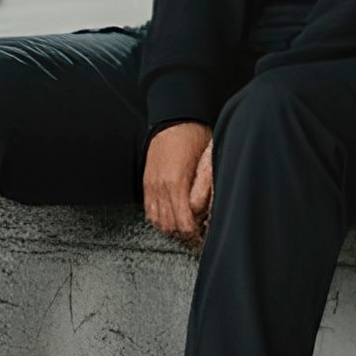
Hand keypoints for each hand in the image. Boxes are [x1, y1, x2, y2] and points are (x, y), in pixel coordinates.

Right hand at [143, 123, 211, 248]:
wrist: (174, 118)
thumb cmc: (194, 136)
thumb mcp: (208, 160)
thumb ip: (207, 187)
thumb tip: (208, 209)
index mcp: (177, 183)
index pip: (184, 222)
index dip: (195, 233)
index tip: (203, 235)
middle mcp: (161, 187)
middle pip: (170, 226)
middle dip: (184, 235)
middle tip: (196, 237)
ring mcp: (152, 186)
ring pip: (158, 222)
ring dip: (172, 229)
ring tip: (185, 230)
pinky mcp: (147, 183)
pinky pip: (149, 211)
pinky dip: (159, 220)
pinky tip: (170, 219)